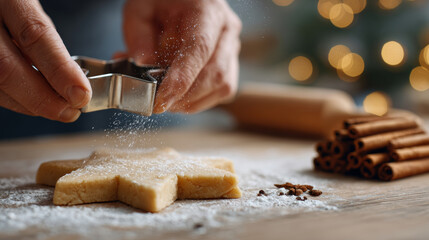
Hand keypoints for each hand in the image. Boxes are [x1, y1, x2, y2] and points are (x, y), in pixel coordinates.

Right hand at [0, 0, 90, 121]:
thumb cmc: (10, 3)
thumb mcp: (29, 5)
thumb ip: (43, 35)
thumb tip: (73, 77)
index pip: (35, 35)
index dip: (60, 69)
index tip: (81, 93)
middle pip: (6, 68)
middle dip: (42, 98)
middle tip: (70, 111)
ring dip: (28, 103)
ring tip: (57, 108)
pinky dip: (13, 96)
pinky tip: (31, 98)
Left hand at [120, 0, 241, 112]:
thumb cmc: (161, 0)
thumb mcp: (139, 10)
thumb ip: (139, 38)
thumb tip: (145, 69)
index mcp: (207, 11)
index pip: (199, 50)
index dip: (181, 80)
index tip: (161, 100)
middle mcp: (226, 30)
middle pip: (215, 74)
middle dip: (185, 97)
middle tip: (158, 104)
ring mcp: (232, 47)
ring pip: (222, 86)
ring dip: (193, 101)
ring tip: (168, 97)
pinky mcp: (231, 62)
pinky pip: (222, 91)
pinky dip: (200, 99)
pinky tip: (181, 94)